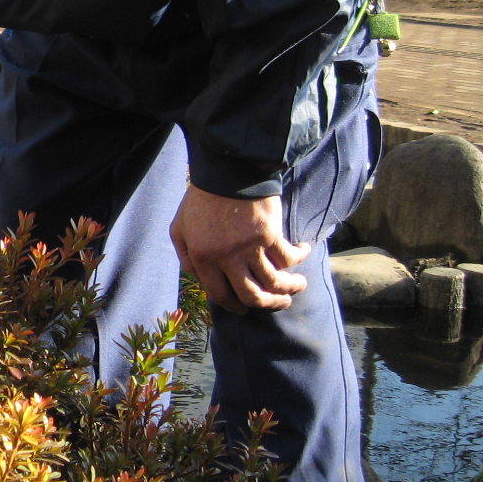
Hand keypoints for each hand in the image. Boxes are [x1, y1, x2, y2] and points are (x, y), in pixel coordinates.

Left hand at [169, 187, 310, 314]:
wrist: (225, 171)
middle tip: (279, 303)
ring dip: (290, 288)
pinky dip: (300, 258)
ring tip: (298, 286)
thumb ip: (186, 257)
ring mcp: (249, 248)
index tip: (245, 310)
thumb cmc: (201, 199)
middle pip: (251, 296)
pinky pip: (289, 257)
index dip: (234, 307)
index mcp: (202, 258)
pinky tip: (304, 252)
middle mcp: (226, 258)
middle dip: (268, 304)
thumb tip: (201, 281)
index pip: (220, 295)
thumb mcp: (179, 229)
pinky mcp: (269, 235)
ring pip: (274, 282)